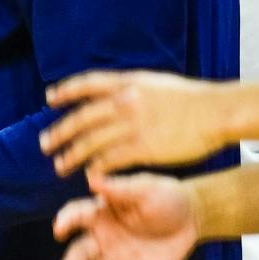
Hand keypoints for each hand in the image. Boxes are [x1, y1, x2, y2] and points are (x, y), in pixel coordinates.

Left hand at [41, 70, 228, 176]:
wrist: (215, 112)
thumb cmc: (190, 99)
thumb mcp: (155, 83)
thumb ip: (132, 89)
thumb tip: (116, 93)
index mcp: (128, 82)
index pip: (87, 84)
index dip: (66, 91)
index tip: (50, 98)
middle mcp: (125, 101)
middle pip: (82, 118)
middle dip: (60, 132)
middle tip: (44, 144)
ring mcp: (132, 125)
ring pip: (92, 142)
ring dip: (72, 155)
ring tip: (60, 166)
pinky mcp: (143, 147)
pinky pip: (111, 160)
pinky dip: (97, 168)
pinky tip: (88, 177)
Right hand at [51, 173, 198, 259]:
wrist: (191, 217)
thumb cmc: (164, 196)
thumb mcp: (145, 188)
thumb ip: (120, 188)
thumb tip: (92, 178)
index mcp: (101, 212)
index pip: (77, 216)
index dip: (66, 221)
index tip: (59, 230)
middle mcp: (102, 239)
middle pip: (80, 254)